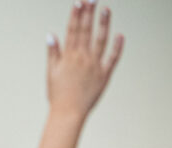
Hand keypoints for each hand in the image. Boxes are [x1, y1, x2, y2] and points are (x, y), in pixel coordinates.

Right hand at [47, 2, 122, 119]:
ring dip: (104, 24)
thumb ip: (53, 53)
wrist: (68, 113)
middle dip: (89, 13)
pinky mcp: (104, 74)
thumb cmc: (58, 95)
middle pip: (86, 31)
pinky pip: (113, 58)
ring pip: (101, 40)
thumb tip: (51, 35)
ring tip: (106, 9)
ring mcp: (95, 65)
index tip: (78, 2)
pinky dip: (117, 46)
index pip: (73, 31)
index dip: (76, 15)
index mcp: (69, 57)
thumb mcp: (51, 73)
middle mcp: (82, 58)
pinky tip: (120, 34)